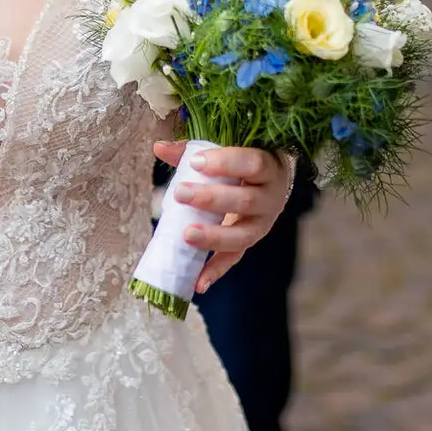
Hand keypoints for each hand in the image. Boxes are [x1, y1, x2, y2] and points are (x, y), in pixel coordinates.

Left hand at [154, 142, 291, 293]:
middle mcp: (271, 197)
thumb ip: (192, 150)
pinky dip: (215, 271)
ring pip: (243, 235)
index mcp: (267, 167)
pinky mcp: (250, 241)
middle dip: (211, 198)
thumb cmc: (242, 162)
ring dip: (213, 237)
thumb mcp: (225, 152)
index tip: (195, 161)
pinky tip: (198, 283)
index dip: (225, 163)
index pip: (252, 163)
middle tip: (180, 193)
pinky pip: (234, 258)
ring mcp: (263, 224)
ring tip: (187, 235)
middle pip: (245, 200)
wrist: (272, 182)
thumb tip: (159, 147)